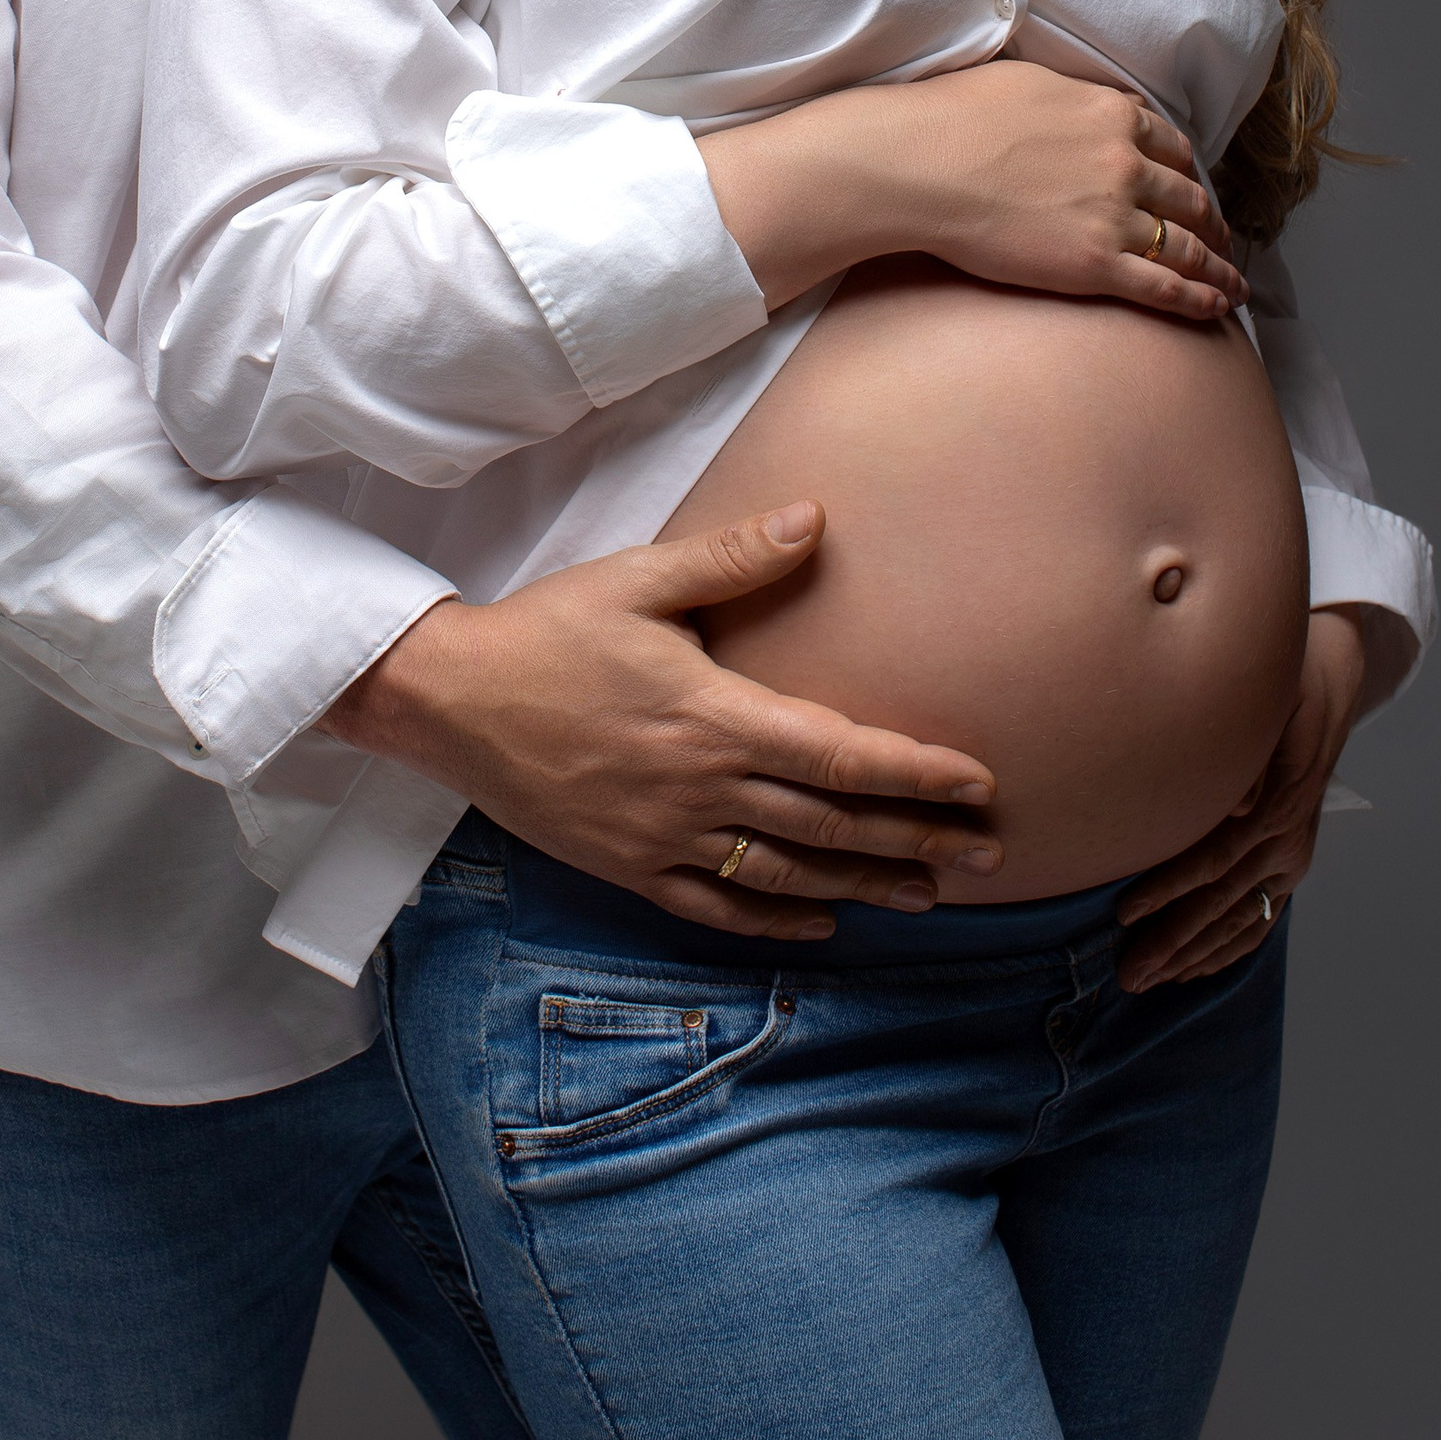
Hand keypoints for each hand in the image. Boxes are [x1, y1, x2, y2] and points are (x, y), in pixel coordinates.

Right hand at [319, 501, 1002, 937]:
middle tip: (989, 852)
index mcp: (712, 716)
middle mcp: (698, 788)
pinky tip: (819, 922)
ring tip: (928, 894)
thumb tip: (813, 518)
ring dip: (864, 885)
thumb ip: (732, 558)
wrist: (451, 700)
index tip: (977, 781)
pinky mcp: (629, 867)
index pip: (838, 753)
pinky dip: (775, 918)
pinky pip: (717, 907)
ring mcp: (664, 838)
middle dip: (916, 839)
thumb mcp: (640, 580)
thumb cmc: (548, 630)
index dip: (915, 772)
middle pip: (830, 823)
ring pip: (786, 873)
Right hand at [700, 60, 1244, 320]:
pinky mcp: (1096, 264)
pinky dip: (1200, 300)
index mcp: (1110, 115)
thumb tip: (1102, 101)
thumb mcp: (1026, 80)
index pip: (1171, 146)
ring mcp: (1116, 215)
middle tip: (1221, 240)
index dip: (1188, 172)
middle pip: (1189, 197)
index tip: (1193, 188)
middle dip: (1210, 222)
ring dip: (1218, 267)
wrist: (918, 163)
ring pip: (1188, 246)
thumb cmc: (953, 117)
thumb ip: (1076, 94)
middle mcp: (1125, 162)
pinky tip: (1217, 310)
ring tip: (1233, 284)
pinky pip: (1166, 287)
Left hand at [1114, 607, 1394, 988]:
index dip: (1169, 889)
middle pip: (1222, 903)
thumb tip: (1235, 804)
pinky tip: (1194, 972)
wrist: (1326, 680)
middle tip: (1127, 974)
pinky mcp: (1289, 866)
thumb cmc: (1280, 690)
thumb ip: (1250, 757)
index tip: (1124, 912)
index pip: (1214, 860)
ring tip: (1147, 982)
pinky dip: (1226, 949)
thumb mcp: (1267, 705)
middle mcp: (1286, 842)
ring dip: (1192, 955)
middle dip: (1172, 941)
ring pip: (1239, 921)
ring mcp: (1290, 858)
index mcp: (1277, 807)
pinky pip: (1259, 919)